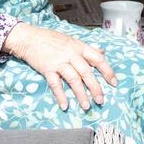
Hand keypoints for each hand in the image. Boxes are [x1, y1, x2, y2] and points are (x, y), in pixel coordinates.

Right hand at [2, 22, 117, 111]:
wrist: (29, 38)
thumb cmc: (51, 39)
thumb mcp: (72, 40)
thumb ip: (88, 48)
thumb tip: (102, 51)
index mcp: (79, 47)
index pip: (98, 59)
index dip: (107, 71)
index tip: (114, 83)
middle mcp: (71, 54)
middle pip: (87, 72)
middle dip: (95, 88)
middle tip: (101, 100)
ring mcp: (59, 62)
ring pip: (73, 80)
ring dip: (80, 94)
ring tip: (86, 106)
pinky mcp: (47, 69)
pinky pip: (55, 84)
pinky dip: (61, 96)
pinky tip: (65, 105)